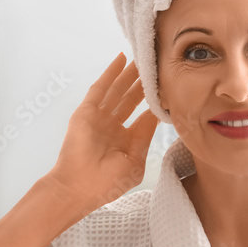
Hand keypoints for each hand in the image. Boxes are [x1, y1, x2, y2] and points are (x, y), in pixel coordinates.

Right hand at [44, 52, 158, 212]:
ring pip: (117, 90)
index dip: (155, 102)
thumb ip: (145, 135)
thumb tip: (157, 113)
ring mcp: (98, 118)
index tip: (169, 87)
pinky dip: (110, 73)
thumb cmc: (107, 182)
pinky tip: (121, 59)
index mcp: (125, 141)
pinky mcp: (86, 111)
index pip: (143, 116)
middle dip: (143, 83)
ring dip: (129, 74)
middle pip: (131, 99)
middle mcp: (112, 127)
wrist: (79, 188)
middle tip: (155, 66)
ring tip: (142, 58)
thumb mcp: (135, 160)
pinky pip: (100, 88)